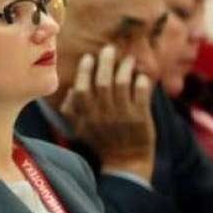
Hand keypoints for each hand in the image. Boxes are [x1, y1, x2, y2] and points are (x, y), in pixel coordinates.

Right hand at [60, 45, 155, 181]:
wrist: (125, 162)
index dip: (85, 71)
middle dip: (106, 62)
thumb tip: (70, 91)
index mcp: (87, 116)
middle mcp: (103, 115)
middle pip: (103, 82)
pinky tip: (141, 76)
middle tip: (109, 49)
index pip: (82, 89)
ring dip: (125, 68)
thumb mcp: (79, 129)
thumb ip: (71, 111)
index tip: (88, 57)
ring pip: (122, 84)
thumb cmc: (101, 142)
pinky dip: (141, 81)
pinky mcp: (141, 118)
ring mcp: (123, 116)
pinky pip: (141, 93)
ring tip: (128, 59)